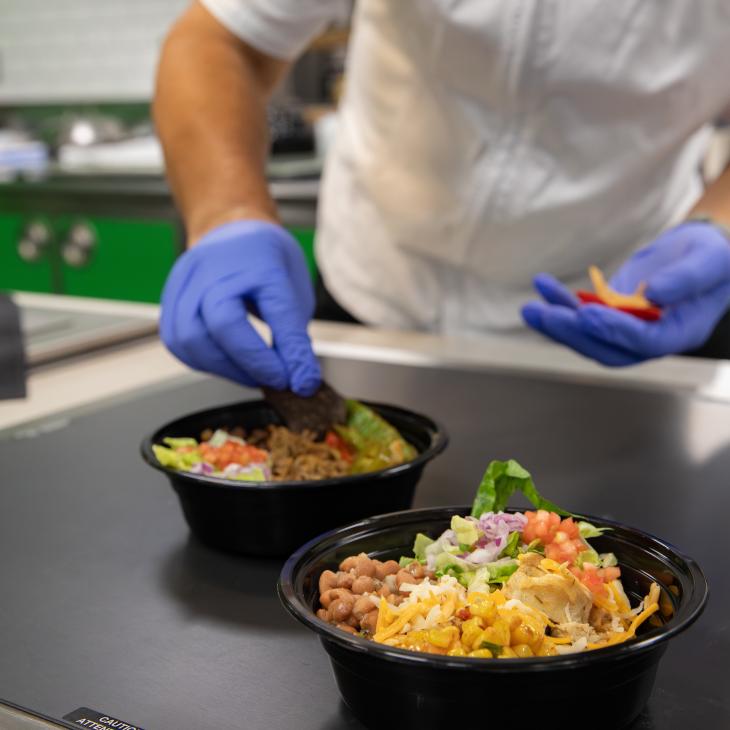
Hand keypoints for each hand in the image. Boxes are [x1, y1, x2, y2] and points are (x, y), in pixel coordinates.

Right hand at [160, 219, 320, 393]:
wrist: (230, 229)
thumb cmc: (265, 261)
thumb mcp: (293, 290)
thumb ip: (294, 335)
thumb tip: (300, 379)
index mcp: (259, 260)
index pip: (276, 310)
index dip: (289, 351)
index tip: (302, 380)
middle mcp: (217, 267)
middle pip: (223, 324)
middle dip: (251, 363)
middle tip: (276, 380)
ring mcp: (187, 280)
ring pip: (191, 338)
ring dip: (225, 368)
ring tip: (252, 375)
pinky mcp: (170, 297)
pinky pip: (177, 341)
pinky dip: (203, 361)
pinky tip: (227, 364)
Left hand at [521, 221, 729, 364]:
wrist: (703, 252)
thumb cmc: (716, 257)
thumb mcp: (712, 260)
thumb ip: (686, 278)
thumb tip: (655, 294)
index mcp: (680, 332)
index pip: (644, 342)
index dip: (614, 330)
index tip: (585, 313)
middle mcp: (649, 339)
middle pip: (606, 347)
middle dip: (571, 332)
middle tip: (541, 314)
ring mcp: (627, 329)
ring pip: (587, 335)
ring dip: (556, 323)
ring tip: (529, 308)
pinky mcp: (611, 314)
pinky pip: (581, 315)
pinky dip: (560, 302)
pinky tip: (542, 286)